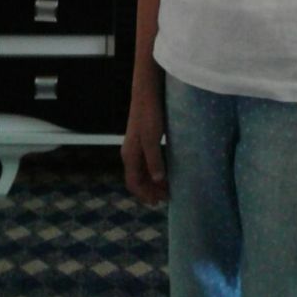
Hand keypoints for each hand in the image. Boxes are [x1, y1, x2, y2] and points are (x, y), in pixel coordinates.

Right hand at [121, 91, 167, 205]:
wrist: (146, 93)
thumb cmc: (149, 115)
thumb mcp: (152, 139)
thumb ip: (154, 160)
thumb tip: (158, 180)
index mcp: (129, 155)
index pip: (133, 183)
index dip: (144, 195)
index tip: (157, 203)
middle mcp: (130, 153)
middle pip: (137, 179)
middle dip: (149, 190)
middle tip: (165, 197)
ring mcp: (135, 146)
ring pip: (141, 170)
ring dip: (152, 181)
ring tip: (166, 187)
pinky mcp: (142, 139)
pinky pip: (146, 161)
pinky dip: (154, 170)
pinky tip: (164, 170)